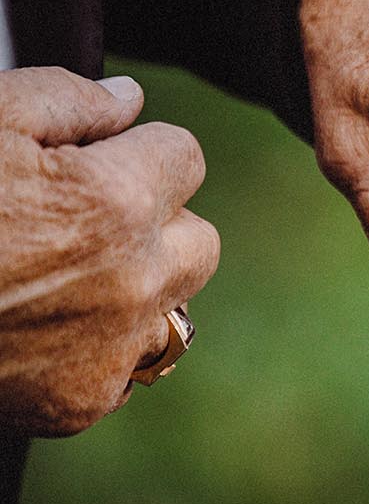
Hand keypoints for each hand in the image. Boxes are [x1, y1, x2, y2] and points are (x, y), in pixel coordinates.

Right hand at [0, 68, 217, 435]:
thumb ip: (66, 99)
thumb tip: (129, 100)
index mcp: (115, 204)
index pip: (184, 157)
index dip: (136, 149)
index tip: (90, 158)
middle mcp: (132, 283)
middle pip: (197, 238)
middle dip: (155, 221)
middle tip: (79, 218)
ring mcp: (109, 352)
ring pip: (172, 307)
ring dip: (138, 288)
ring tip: (59, 275)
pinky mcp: (76, 404)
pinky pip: (125, 366)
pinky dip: (97, 349)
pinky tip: (35, 328)